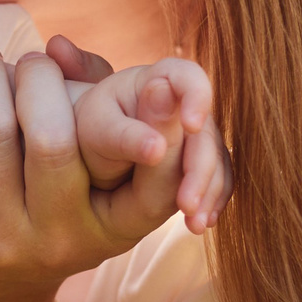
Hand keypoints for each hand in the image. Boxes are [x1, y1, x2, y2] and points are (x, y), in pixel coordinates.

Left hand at [0, 45, 189, 301]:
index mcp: (113, 229)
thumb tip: (63, 45)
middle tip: (32, 60)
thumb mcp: (94, 187)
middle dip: (40, 78)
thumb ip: (105, 114)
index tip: (155, 79)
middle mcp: (59, 242)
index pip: (154, 179)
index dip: (163, 124)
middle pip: (53, 136)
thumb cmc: (48, 214)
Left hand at [73, 58, 232, 232]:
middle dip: (199, 168)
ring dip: (208, 192)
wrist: (85, 155)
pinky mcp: (201, 161)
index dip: (196, 96)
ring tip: (195, 224)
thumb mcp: (98, 133)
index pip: (187, 77)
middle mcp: (184, 104)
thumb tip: (161, 104)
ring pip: (215, 159)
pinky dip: (210, 201)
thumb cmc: (87, 136)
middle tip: (185, 204)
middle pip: (205, 131)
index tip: (191, 125)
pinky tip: (200, 223)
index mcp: (155, 82)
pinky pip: (216, 180)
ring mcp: (196, 134)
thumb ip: (128, 126)